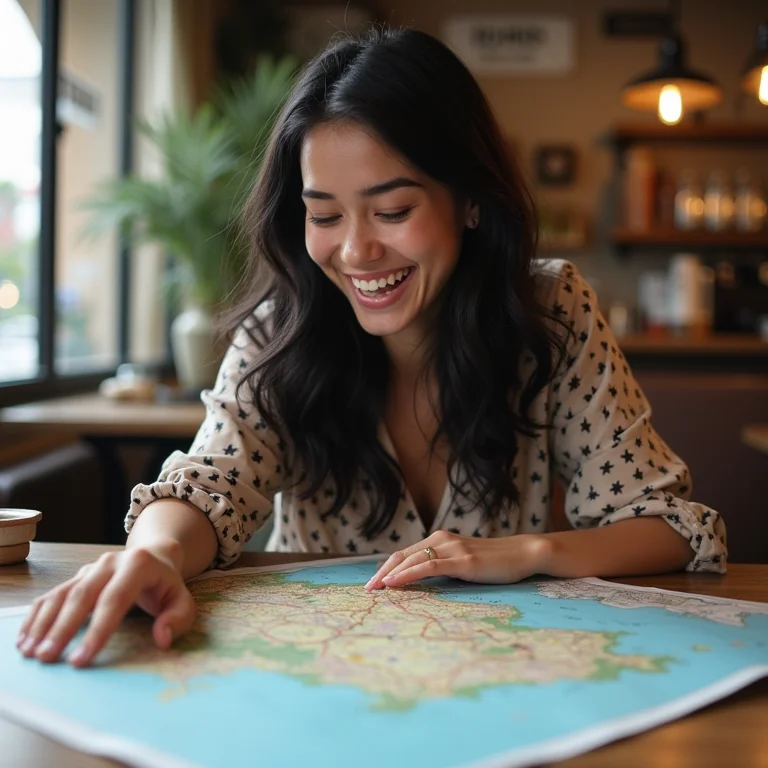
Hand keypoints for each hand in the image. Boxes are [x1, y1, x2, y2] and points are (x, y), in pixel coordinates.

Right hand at [15, 544, 196, 666]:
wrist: (155, 555)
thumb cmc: (167, 585)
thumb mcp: (183, 599)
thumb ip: (178, 618)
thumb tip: (162, 639)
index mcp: (139, 565)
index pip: (116, 598)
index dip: (98, 629)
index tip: (81, 659)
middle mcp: (110, 562)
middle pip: (83, 595)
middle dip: (63, 628)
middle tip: (47, 658)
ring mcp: (91, 568)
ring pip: (63, 594)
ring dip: (44, 623)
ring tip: (30, 651)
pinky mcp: (77, 576)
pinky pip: (53, 595)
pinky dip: (38, 616)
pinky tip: (26, 638)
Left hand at [365, 530, 550, 589]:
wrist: (523, 555)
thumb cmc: (494, 564)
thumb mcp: (463, 565)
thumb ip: (444, 569)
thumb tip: (422, 585)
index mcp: (440, 540)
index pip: (405, 554)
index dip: (386, 568)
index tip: (373, 584)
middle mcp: (442, 540)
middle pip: (402, 555)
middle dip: (382, 573)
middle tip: (367, 590)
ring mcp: (452, 548)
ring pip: (412, 560)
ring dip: (390, 575)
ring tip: (375, 589)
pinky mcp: (462, 561)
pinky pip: (429, 567)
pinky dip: (408, 574)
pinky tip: (395, 583)